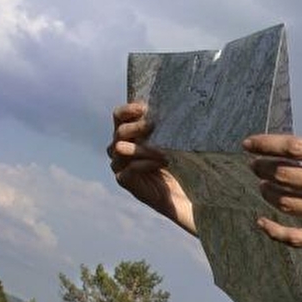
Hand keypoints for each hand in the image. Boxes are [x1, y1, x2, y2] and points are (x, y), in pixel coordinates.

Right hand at [109, 102, 195, 231]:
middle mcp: (119, 148)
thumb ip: (164, 127)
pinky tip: (162, 162)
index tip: (144, 108)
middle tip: (153, 126)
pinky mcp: (124, 181)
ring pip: (120, 149)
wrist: (183, 194)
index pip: (119, 117)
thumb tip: (171, 107)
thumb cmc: (178, 165)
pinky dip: (145, 164)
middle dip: (136, 127)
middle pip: (119, 132)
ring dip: (143, 147)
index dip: (128, 110)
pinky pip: (128, 169)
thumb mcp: (172, 142)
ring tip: (163, 150)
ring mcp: (119, 166)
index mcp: (129, 135)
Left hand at [246, 90, 301, 256]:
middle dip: (262, 168)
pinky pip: (297, 237)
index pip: (297, 148)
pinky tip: (262, 223)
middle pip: (285, 175)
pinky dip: (275, 231)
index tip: (249, 144)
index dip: (267, 144)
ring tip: (263, 186)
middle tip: (254, 165)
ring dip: (268, 192)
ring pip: (287, 203)